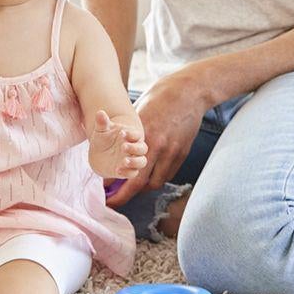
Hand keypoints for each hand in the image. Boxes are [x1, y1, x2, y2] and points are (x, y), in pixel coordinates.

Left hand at [87, 109, 147, 179]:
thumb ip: (102, 122)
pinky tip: (117, 169)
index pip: (137, 134)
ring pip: (141, 162)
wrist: (98, 154)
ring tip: (124, 161)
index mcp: (131, 136)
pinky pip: (133, 173)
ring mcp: (132, 159)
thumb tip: (100, 112)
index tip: (122, 133)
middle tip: (123, 147)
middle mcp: (134, 148)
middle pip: (142, 148)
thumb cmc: (103, 138)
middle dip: (135, 148)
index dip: (131, 134)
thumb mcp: (101, 129)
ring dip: (135, 162)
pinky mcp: (127, 170)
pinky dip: (127, 172)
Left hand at [106, 65, 212, 205]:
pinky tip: (149, 176)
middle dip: (125, 196)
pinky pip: (168, 175)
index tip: (103, 189)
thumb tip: (114, 145)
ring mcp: (172, 152)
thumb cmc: (160, 97)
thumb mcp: (138, 110)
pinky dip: (157, 179)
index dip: (114, 181)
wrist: (189, 91)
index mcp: (143, 135)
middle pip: (140, 182)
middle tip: (113, 201)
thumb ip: (129, 131)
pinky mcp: (183, 153)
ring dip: (142, 188)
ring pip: (155, 182)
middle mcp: (158, 147)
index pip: (126, 167)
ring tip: (131, 187)